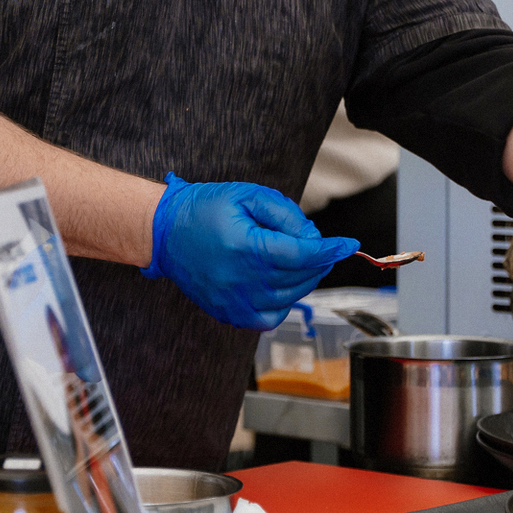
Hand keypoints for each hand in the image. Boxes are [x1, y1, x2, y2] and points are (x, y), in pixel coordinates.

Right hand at [141, 173, 356, 329]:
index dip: (330, 249)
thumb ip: (284, 214)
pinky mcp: (229, 314)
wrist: (164, 233)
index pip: (303, 254)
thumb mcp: (246, 195)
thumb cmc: (204, 209)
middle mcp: (241, 281)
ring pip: (291, 297)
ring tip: (292, 257)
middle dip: (316, 258)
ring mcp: (235, 302)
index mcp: (246, 248)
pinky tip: (277, 281)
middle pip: (301, 276)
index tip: (349, 245)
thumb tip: (313, 238)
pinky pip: (271, 316)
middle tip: (310, 241)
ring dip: (302, 277)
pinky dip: (283, 300)